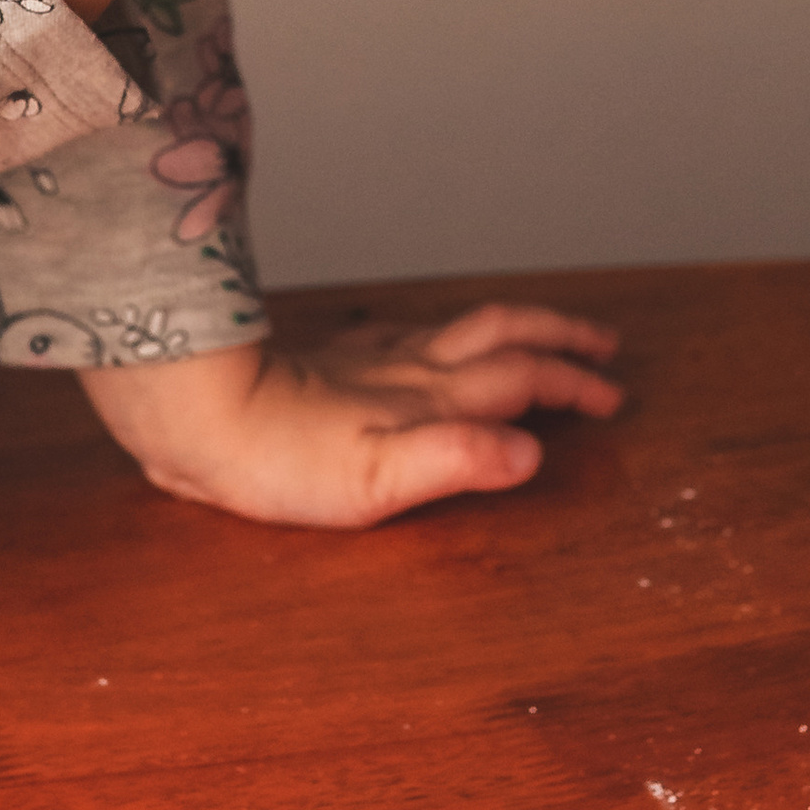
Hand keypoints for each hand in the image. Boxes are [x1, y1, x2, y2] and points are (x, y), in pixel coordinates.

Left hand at [80, 302, 623, 528]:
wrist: (198, 412)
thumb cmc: (277, 460)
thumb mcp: (376, 481)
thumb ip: (458, 461)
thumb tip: (531, 453)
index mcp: (429, 399)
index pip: (522, 379)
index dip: (572, 385)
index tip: (611, 398)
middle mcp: (409, 368)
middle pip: (504, 336)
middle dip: (561, 341)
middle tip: (605, 348)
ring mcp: (370, 358)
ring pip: (462, 328)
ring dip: (515, 329)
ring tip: (543, 335)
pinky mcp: (333, 360)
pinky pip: (412, 334)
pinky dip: (448, 335)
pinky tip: (436, 341)